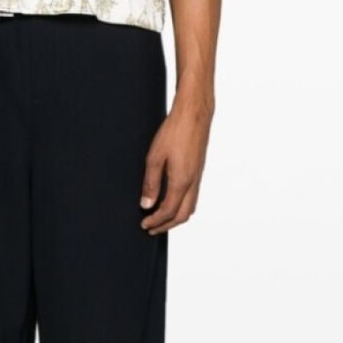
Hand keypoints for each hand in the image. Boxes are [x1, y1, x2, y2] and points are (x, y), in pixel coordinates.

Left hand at [138, 98, 211, 232]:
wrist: (195, 113)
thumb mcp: (155, 157)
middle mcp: (193, 182)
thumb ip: (151, 183)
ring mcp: (198, 177)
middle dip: (167, 225)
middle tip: (151, 228)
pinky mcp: (198, 171)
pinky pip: (193, 196)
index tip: (144, 224)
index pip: (168, 211)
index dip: (155, 221)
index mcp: (181, 181)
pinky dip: (182, 206)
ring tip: (160, 218)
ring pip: (190, 207)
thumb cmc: (175, 131)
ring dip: (176, 217)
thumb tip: (146, 204)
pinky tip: (171, 200)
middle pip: (183, 215)